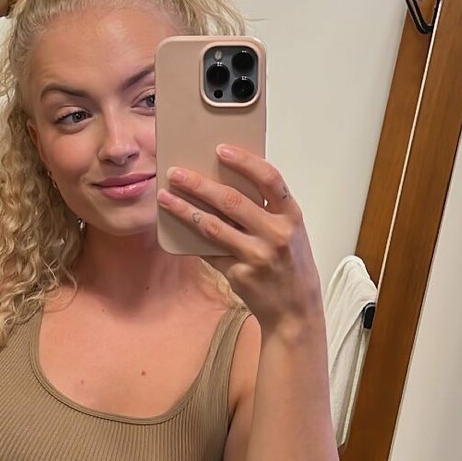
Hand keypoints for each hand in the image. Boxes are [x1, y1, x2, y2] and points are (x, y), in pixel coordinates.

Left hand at [157, 146, 323, 337]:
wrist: (295, 311)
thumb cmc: (291, 266)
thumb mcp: (291, 232)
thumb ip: (268, 210)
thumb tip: (226, 182)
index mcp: (292, 216)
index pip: (269, 178)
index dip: (244, 161)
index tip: (220, 149)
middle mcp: (276, 234)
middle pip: (232, 200)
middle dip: (199, 184)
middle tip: (176, 173)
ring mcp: (257, 256)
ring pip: (213, 226)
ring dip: (185, 209)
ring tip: (165, 197)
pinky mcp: (240, 274)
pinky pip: (209, 251)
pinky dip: (191, 239)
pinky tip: (175, 227)